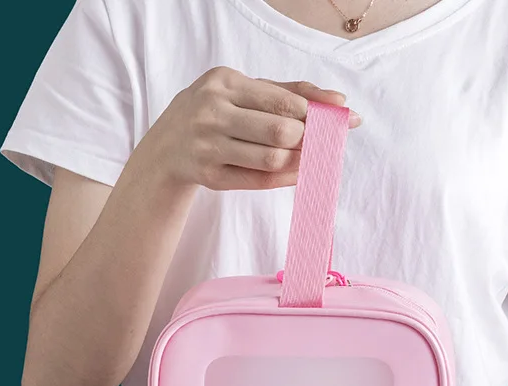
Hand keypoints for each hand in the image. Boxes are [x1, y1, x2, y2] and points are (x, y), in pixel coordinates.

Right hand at [138, 66, 360, 191]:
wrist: (167, 147)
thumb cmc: (215, 113)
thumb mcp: (242, 92)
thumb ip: (288, 92)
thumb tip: (338, 101)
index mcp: (224, 83)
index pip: (282, 101)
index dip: (316, 114)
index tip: (339, 121)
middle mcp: (213, 112)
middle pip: (281, 131)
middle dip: (309, 139)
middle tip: (323, 142)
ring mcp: (209, 146)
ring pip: (272, 158)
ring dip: (300, 161)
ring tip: (311, 158)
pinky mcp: (211, 176)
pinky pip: (260, 180)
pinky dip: (287, 177)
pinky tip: (298, 172)